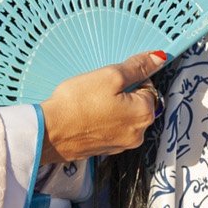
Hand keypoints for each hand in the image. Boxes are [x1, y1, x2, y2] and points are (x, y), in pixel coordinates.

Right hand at [40, 50, 166, 166]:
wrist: (49, 132)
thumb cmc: (78, 102)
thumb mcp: (110, 76)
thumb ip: (137, 67)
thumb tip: (159, 58)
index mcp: (145, 114)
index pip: (148, 87)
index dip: (129, 80)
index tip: (111, 81)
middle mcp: (138, 134)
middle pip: (137, 104)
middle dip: (122, 95)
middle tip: (99, 91)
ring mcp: (122, 145)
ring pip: (123, 117)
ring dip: (112, 108)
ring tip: (90, 104)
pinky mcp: (105, 150)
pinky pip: (110, 129)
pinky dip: (102, 121)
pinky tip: (86, 116)